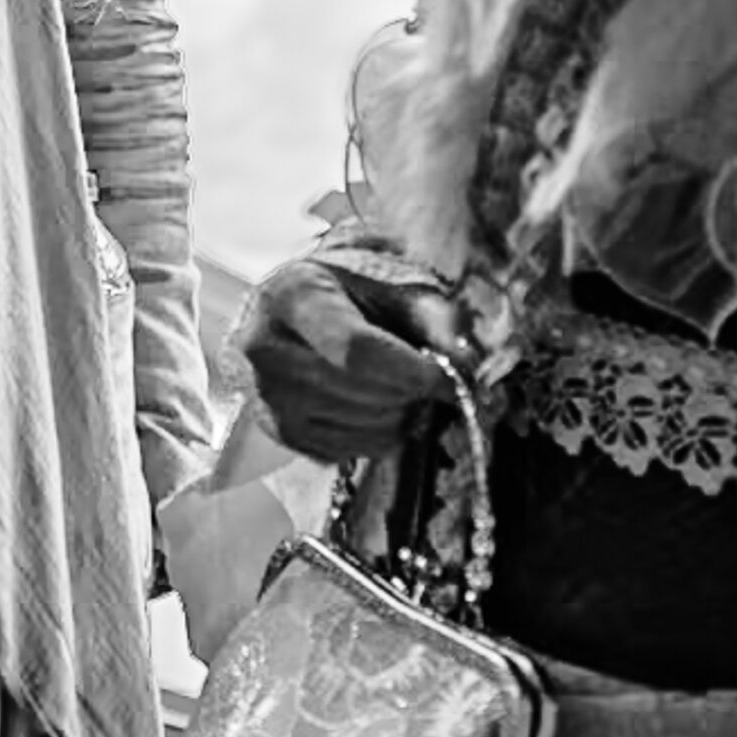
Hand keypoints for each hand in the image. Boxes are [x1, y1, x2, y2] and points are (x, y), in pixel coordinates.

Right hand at [241, 259, 463, 465]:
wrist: (294, 310)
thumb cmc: (347, 291)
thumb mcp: (392, 285)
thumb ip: (436, 319)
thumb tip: (470, 367)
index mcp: (291, 296)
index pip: (356, 349)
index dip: (413, 370)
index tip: (452, 378)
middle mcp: (265, 348)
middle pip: (364, 391)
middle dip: (413, 390)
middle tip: (432, 376)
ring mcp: (267, 396)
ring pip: (364, 427)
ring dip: (403, 413)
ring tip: (404, 385)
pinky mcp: (278, 433)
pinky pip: (353, 451)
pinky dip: (382, 434)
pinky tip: (380, 403)